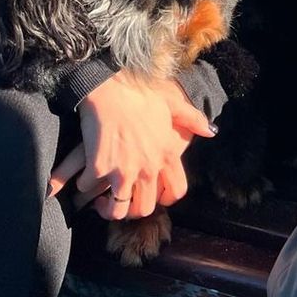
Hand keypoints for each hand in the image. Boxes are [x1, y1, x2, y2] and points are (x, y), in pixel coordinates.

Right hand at [50, 72, 213, 220]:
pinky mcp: (99, 168)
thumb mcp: (172, 104)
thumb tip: (211, 132)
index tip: (154, 194)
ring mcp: (123, 171)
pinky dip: (85, 184)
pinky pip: (88, 188)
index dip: (165, 198)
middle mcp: (148, 168)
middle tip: (124, 199)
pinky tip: (86, 175)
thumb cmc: (141, 94)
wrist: (110, 86)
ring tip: (103, 199)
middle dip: (133, 208)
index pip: (176, 192)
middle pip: (144, 208)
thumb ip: (193, 119)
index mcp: (166, 154)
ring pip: (118, 210)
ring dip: (109, 208)